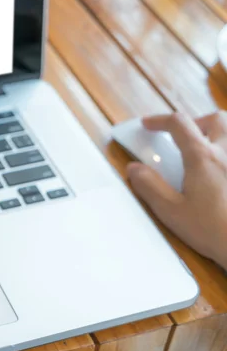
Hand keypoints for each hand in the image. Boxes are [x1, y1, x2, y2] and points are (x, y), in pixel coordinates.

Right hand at [127, 112, 226, 270]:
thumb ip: (150, 186)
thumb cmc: (215, 231)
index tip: (148, 125)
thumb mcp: (172, 212)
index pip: (179, 124)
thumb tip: (133, 168)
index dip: (159, 120)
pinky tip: (222, 174)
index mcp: (203, 157)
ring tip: (207, 154)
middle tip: (185, 139)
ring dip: (218, 135)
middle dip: (196, 123)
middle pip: (215, 119)